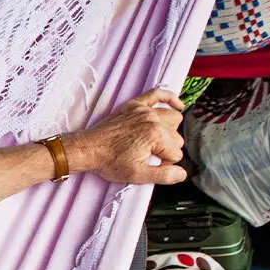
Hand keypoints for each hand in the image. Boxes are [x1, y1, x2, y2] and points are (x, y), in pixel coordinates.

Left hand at [67, 88, 187, 185]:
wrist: (88, 149)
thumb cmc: (109, 161)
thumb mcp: (137, 175)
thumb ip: (163, 175)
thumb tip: (182, 174)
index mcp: (155, 136)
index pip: (176, 153)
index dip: (165, 163)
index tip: (150, 165)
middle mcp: (152, 119)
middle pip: (176, 137)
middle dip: (166, 149)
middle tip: (149, 156)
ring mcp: (144, 110)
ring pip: (173, 118)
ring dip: (170, 130)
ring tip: (157, 141)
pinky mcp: (135, 105)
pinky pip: (158, 93)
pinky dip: (170, 98)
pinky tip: (178, 105)